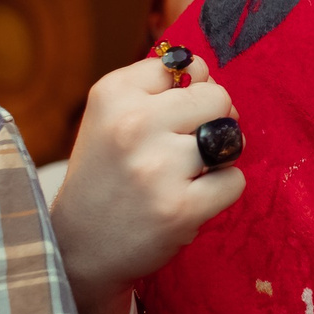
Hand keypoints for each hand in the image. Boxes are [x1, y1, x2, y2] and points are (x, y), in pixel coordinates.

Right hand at [53, 53, 247, 313]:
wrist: (78, 248)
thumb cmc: (106, 176)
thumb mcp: (111, 118)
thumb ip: (156, 89)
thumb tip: (205, 71)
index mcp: (112, 93)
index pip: (183, 66)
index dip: (188, 92)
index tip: (168, 119)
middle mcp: (133, 124)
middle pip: (217, 97)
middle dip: (213, 121)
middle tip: (188, 148)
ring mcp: (157, 167)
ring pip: (231, 138)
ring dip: (220, 157)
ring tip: (188, 174)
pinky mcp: (180, 208)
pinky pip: (235, 181)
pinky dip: (222, 191)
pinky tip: (191, 200)